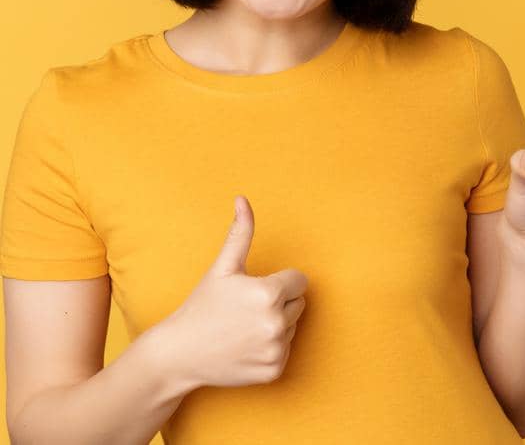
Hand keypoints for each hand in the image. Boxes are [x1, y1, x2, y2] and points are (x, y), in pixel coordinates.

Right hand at [156, 196, 307, 389]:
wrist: (179, 354)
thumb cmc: (201, 307)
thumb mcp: (222, 268)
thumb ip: (240, 233)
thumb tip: (243, 199)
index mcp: (269, 293)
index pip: (300, 281)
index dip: (279, 282)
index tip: (253, 291)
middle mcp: (276, 323)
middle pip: (299, 303)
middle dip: (278, 303)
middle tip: (245, 311)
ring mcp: (276, 349)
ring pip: (293, 327)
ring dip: (275, 325)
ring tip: (243, 328)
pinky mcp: (274, 370)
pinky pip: (285, 350)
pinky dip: (270, 349)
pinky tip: (245, 347)